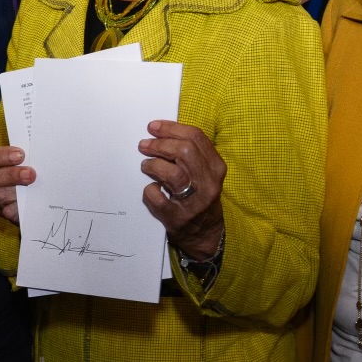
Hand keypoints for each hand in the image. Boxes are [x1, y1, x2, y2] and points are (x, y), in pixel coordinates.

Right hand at [0, 145, 33, 224]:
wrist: (48, 196)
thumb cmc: (36, 171)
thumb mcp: (31, 159)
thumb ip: (29, 152)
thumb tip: (40, 142)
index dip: (0, 156)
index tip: (21, 154)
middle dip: (11, 175)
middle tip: (31, 174)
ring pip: (0, 195)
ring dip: (16, 191)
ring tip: (34, 186)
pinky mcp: (7, 213)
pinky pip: (9, 212)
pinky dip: (20, 207)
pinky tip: (31, 202)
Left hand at [139, 120, 224, 259]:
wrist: (205, 234)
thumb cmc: (200, 197)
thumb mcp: (204, 173)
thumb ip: (190, 154)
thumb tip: (161, 133)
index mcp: (216, 168)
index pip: (196, 138)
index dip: (171, 128)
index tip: (153, 127)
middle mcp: (209, 183)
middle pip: (184, 152)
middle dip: (160, 144)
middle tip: (144, 145)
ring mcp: (194, 202)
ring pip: (173, 174)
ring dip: (154, 165)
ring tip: (146, 165)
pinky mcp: (178, 218)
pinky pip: (158, 198)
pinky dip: (150, 191)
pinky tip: (150, 188)